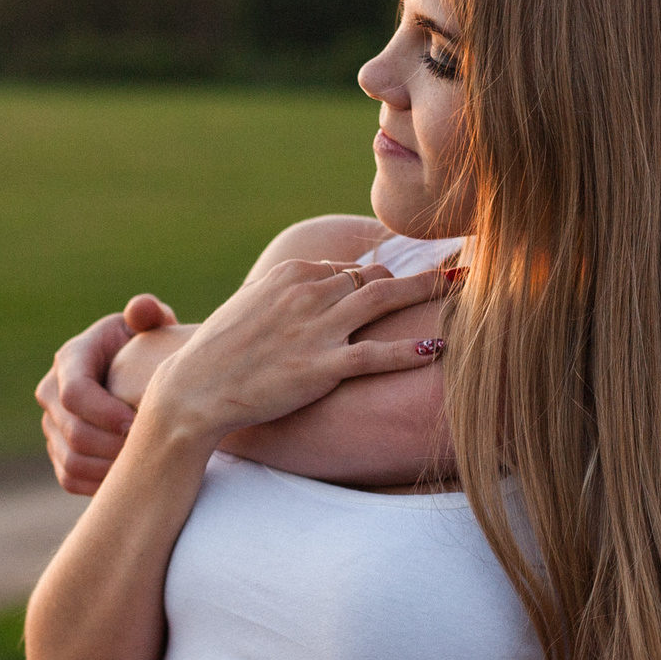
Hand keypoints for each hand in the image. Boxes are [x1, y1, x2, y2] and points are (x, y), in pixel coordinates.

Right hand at [36, 294, 174, 494]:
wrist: (138, 379)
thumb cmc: (150, 348)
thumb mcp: (151, 326)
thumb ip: (148, 315)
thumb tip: (142, 310)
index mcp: (70, 359)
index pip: (73, 394)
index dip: (105, 413)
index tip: (139, 422)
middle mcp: (51, 393)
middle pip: (73, 433)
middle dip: (113, 446)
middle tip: (149, 451)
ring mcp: (52, 425)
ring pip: (71, 461)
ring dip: (109, 469)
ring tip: (144, 466)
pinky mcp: (59, 453)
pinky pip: (71, 479)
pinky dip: (100, 485)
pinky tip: (132, 478)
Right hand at [140, 261, 445, 443]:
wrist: (194, 390)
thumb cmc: (222, 354)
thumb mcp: (255, 309)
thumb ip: (292, 296)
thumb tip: (325, 294)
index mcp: (292, 274)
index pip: (352, 269)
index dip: (384, 280)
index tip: (415, 282)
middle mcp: (307, 292)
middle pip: (376, 278)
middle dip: (419, 277)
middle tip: (460, 272)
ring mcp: (316, 328)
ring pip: (385, 301)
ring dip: (430, 293)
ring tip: (466, 290)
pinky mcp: (321, 367)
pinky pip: (377, 354)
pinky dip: (411, 350)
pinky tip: (440, 348)